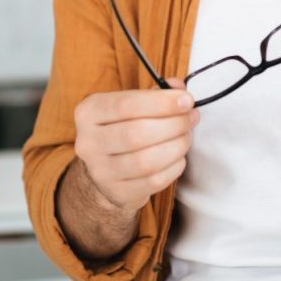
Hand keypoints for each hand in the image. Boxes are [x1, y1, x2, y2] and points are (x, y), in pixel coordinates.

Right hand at [72, 78, 198, 215]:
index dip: (161, 102)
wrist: (106, 170)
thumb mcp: (131, 104)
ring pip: (146, 161)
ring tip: (186, 136)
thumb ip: (156, 93)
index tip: (186, 100)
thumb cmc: (124, 128)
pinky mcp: (117, 192)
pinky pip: (154, 181)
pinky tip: (178, 157)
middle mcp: (89, 142)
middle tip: (191, 118)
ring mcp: (100, 171)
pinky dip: (174, 167)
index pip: (125, 105)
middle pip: (137, 134)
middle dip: (173, 124)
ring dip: (176, 146)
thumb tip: (179, 89)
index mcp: (89, 112)